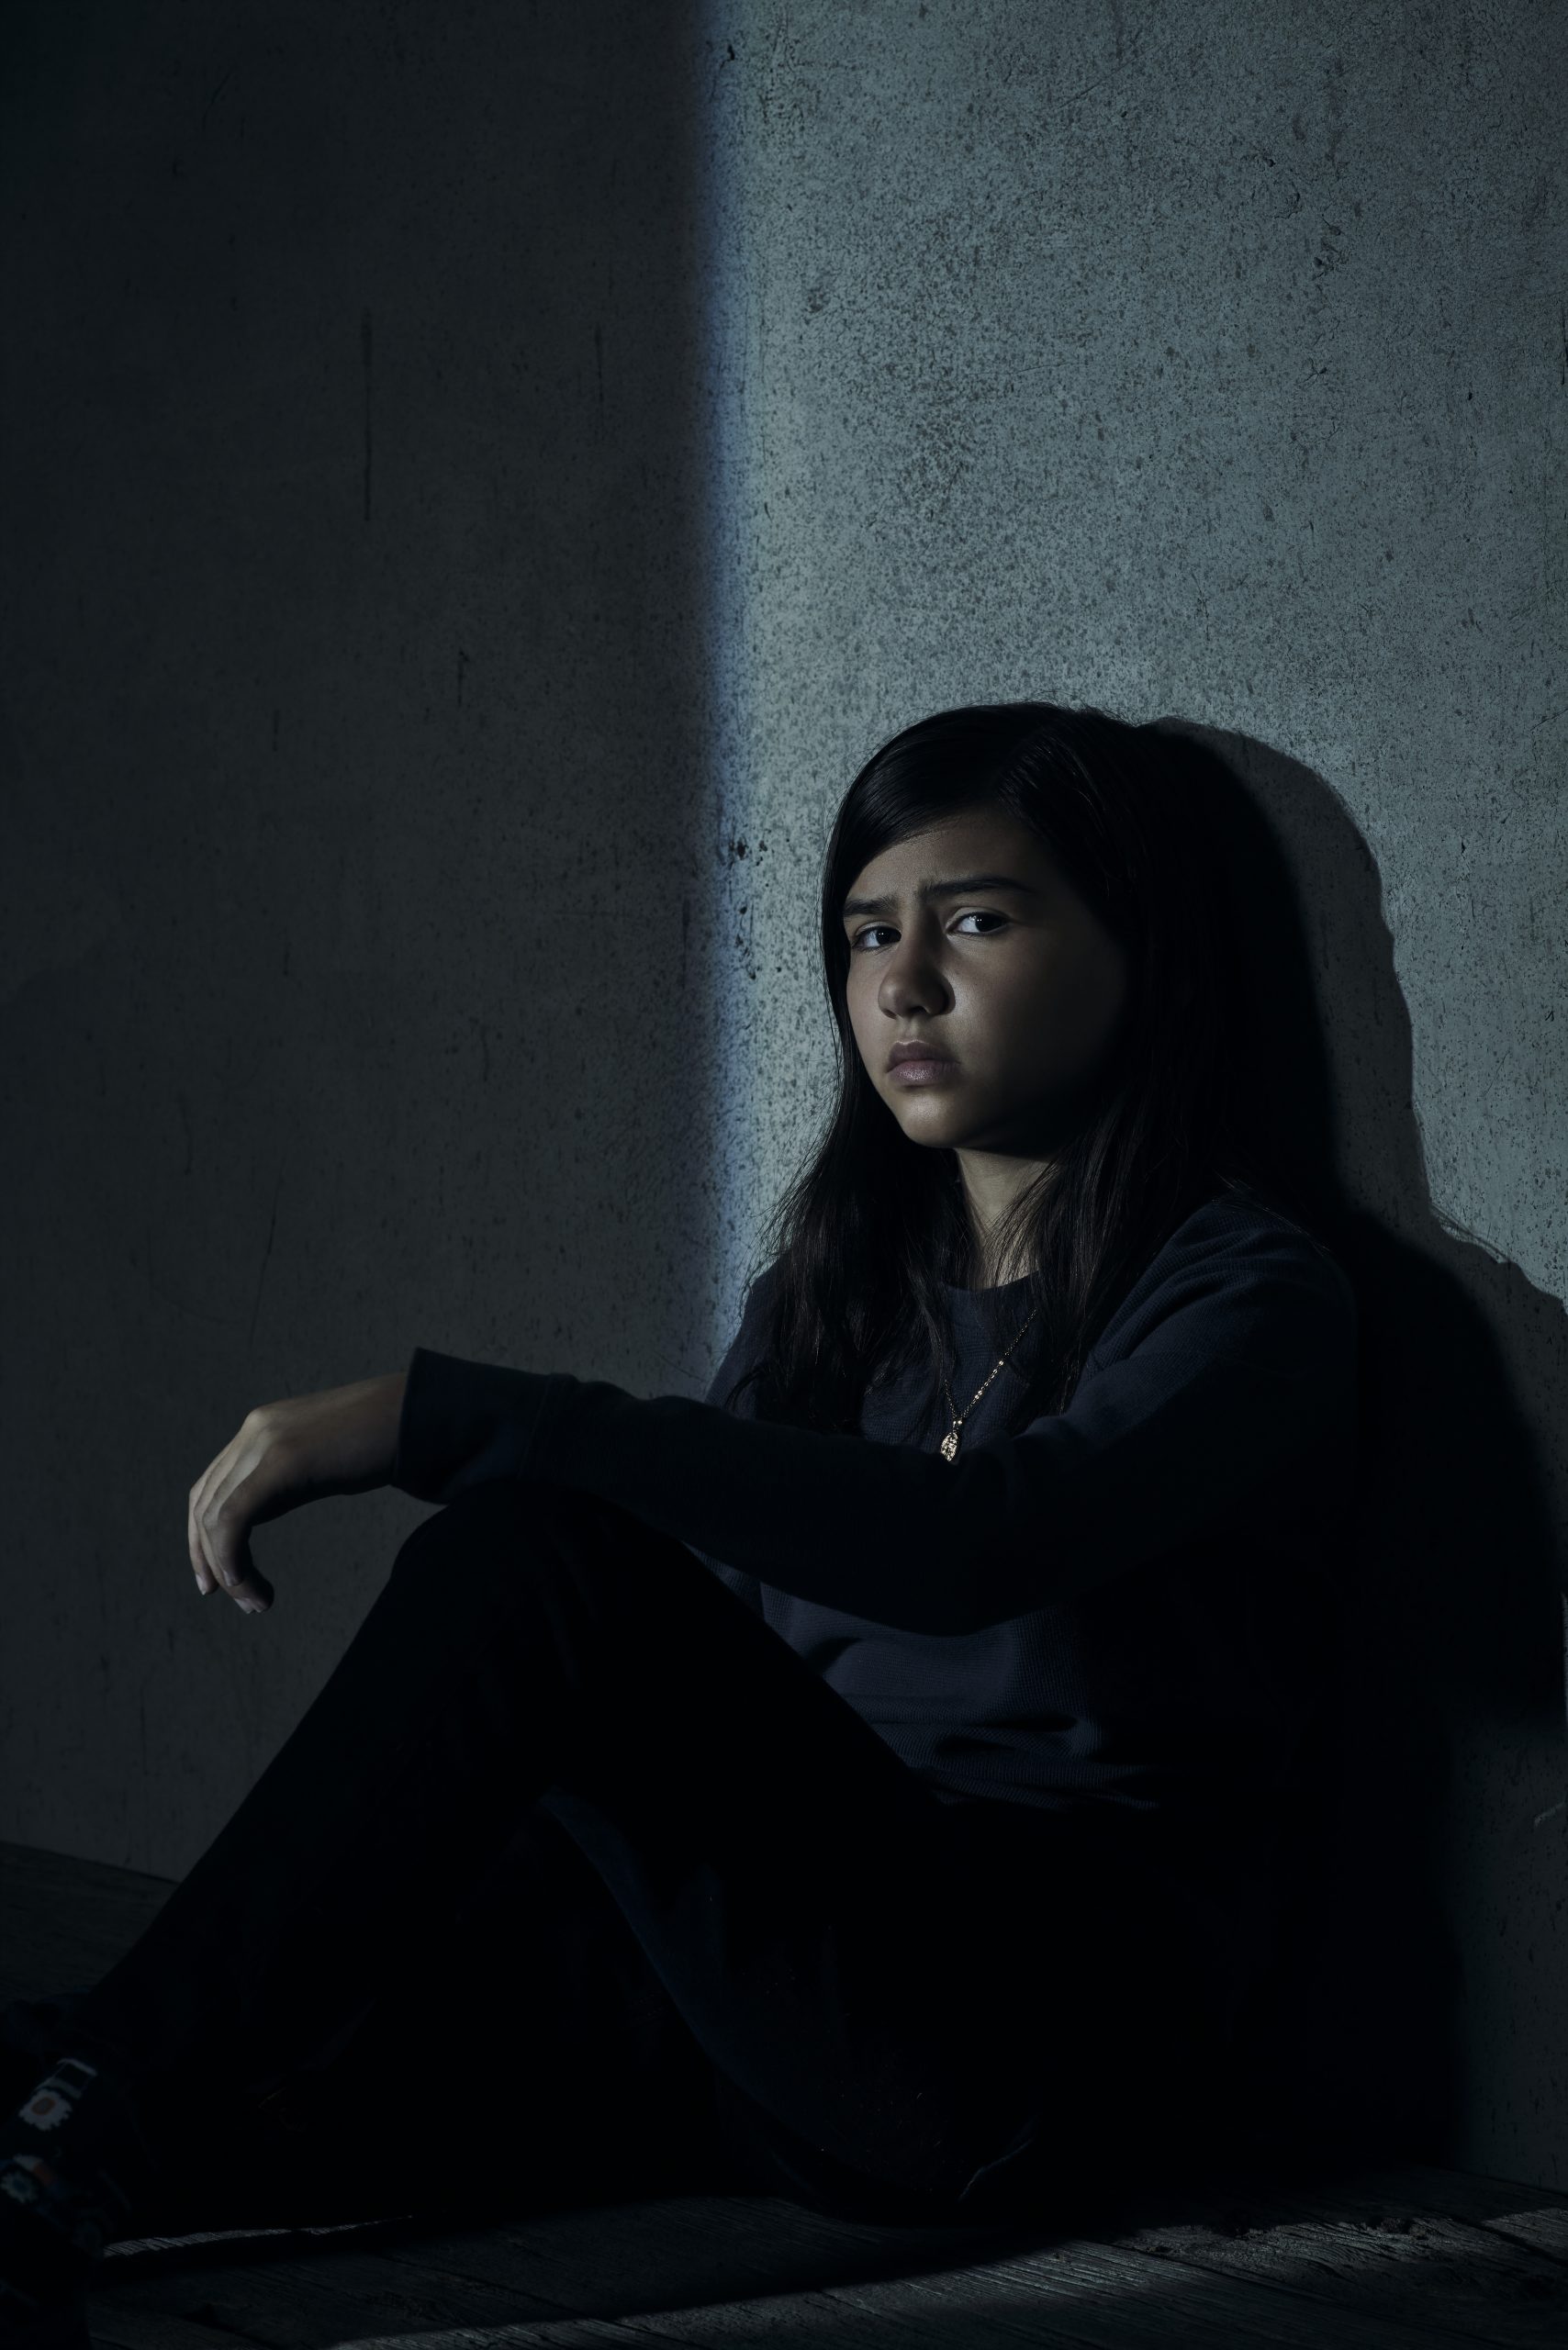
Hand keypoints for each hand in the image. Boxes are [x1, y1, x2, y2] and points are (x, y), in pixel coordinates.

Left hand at [188, 1373, 407, 1612]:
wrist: (422, 1415)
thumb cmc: (385, 1441)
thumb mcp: (322, 1461)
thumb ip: (289, 1476)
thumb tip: (265, 1508)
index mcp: (260, 1429)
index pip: (210, 1488)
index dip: (202, 1538)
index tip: (218, 1579)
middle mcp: (254, 1431)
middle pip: (203, 1503)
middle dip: (208, 1558)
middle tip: (233, 1598)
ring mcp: (265, 1442)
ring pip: (215, 1516)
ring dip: (227, 1569)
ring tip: (255, 1602)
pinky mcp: (282, 1461)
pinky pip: (235, 1519)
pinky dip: (234, 1561)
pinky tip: (256, 1588)